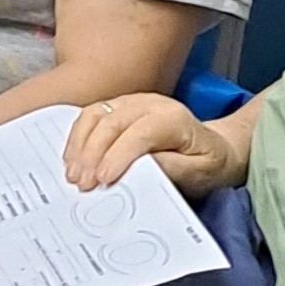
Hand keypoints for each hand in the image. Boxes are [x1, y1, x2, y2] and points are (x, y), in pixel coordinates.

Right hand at [64, 92, 238, 198]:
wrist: (212, 149)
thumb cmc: (206, 163)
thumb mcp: (200, 173)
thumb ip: (173, 169)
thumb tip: (142, 169)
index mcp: (173, 118)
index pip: (141, 132)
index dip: (119, 155)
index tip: (104, 179)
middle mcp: (149, 103)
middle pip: (112, 121)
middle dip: (93, 154)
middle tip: (82, 183)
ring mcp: (130, 102)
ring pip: (95, 115)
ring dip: (80, 145)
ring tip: (73, 174)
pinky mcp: (116, 108)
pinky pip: (90, 116)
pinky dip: (77, 138)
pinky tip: (72, 159)